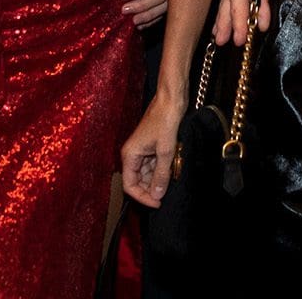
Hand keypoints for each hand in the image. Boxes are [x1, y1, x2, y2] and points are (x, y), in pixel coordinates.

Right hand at [121, 92, 186, 207]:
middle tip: (166, 195)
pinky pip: (153, 163)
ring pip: (147, 173)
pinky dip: (162, 169)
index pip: (129, 185)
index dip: (142, 197)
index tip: (157, 203)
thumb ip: (161, 174)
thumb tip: (156, 195)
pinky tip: (172, 170)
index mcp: (130, 155)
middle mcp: (133, 154)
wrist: (171, 99)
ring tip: (171, 181)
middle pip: (138, 180)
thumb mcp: (166, 151)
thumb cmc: (165, 120)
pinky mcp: (151, 145)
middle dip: (150, 189)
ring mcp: (142, 150)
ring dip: (157, 179)